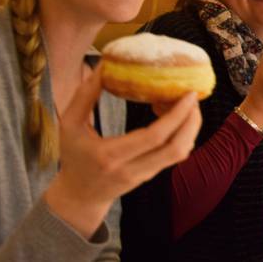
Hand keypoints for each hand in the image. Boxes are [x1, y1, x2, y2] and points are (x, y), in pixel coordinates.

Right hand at [45, 66, 200, 238]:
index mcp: (111, 155)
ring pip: (180, 153)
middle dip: (191, 120)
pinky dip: (182, 134)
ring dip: (189, 127)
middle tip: (193, 96)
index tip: (188, 94)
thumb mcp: (69, 125)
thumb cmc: (73, 156)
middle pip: (176, 148)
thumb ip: (84, 96)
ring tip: (183, 104)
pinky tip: (174, 116)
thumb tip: (103, 66)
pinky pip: (175, 154)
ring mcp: (145, 175)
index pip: (154, 137)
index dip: (177, 115)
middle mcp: (132, 168)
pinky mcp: (152, 175)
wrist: (80, 196)